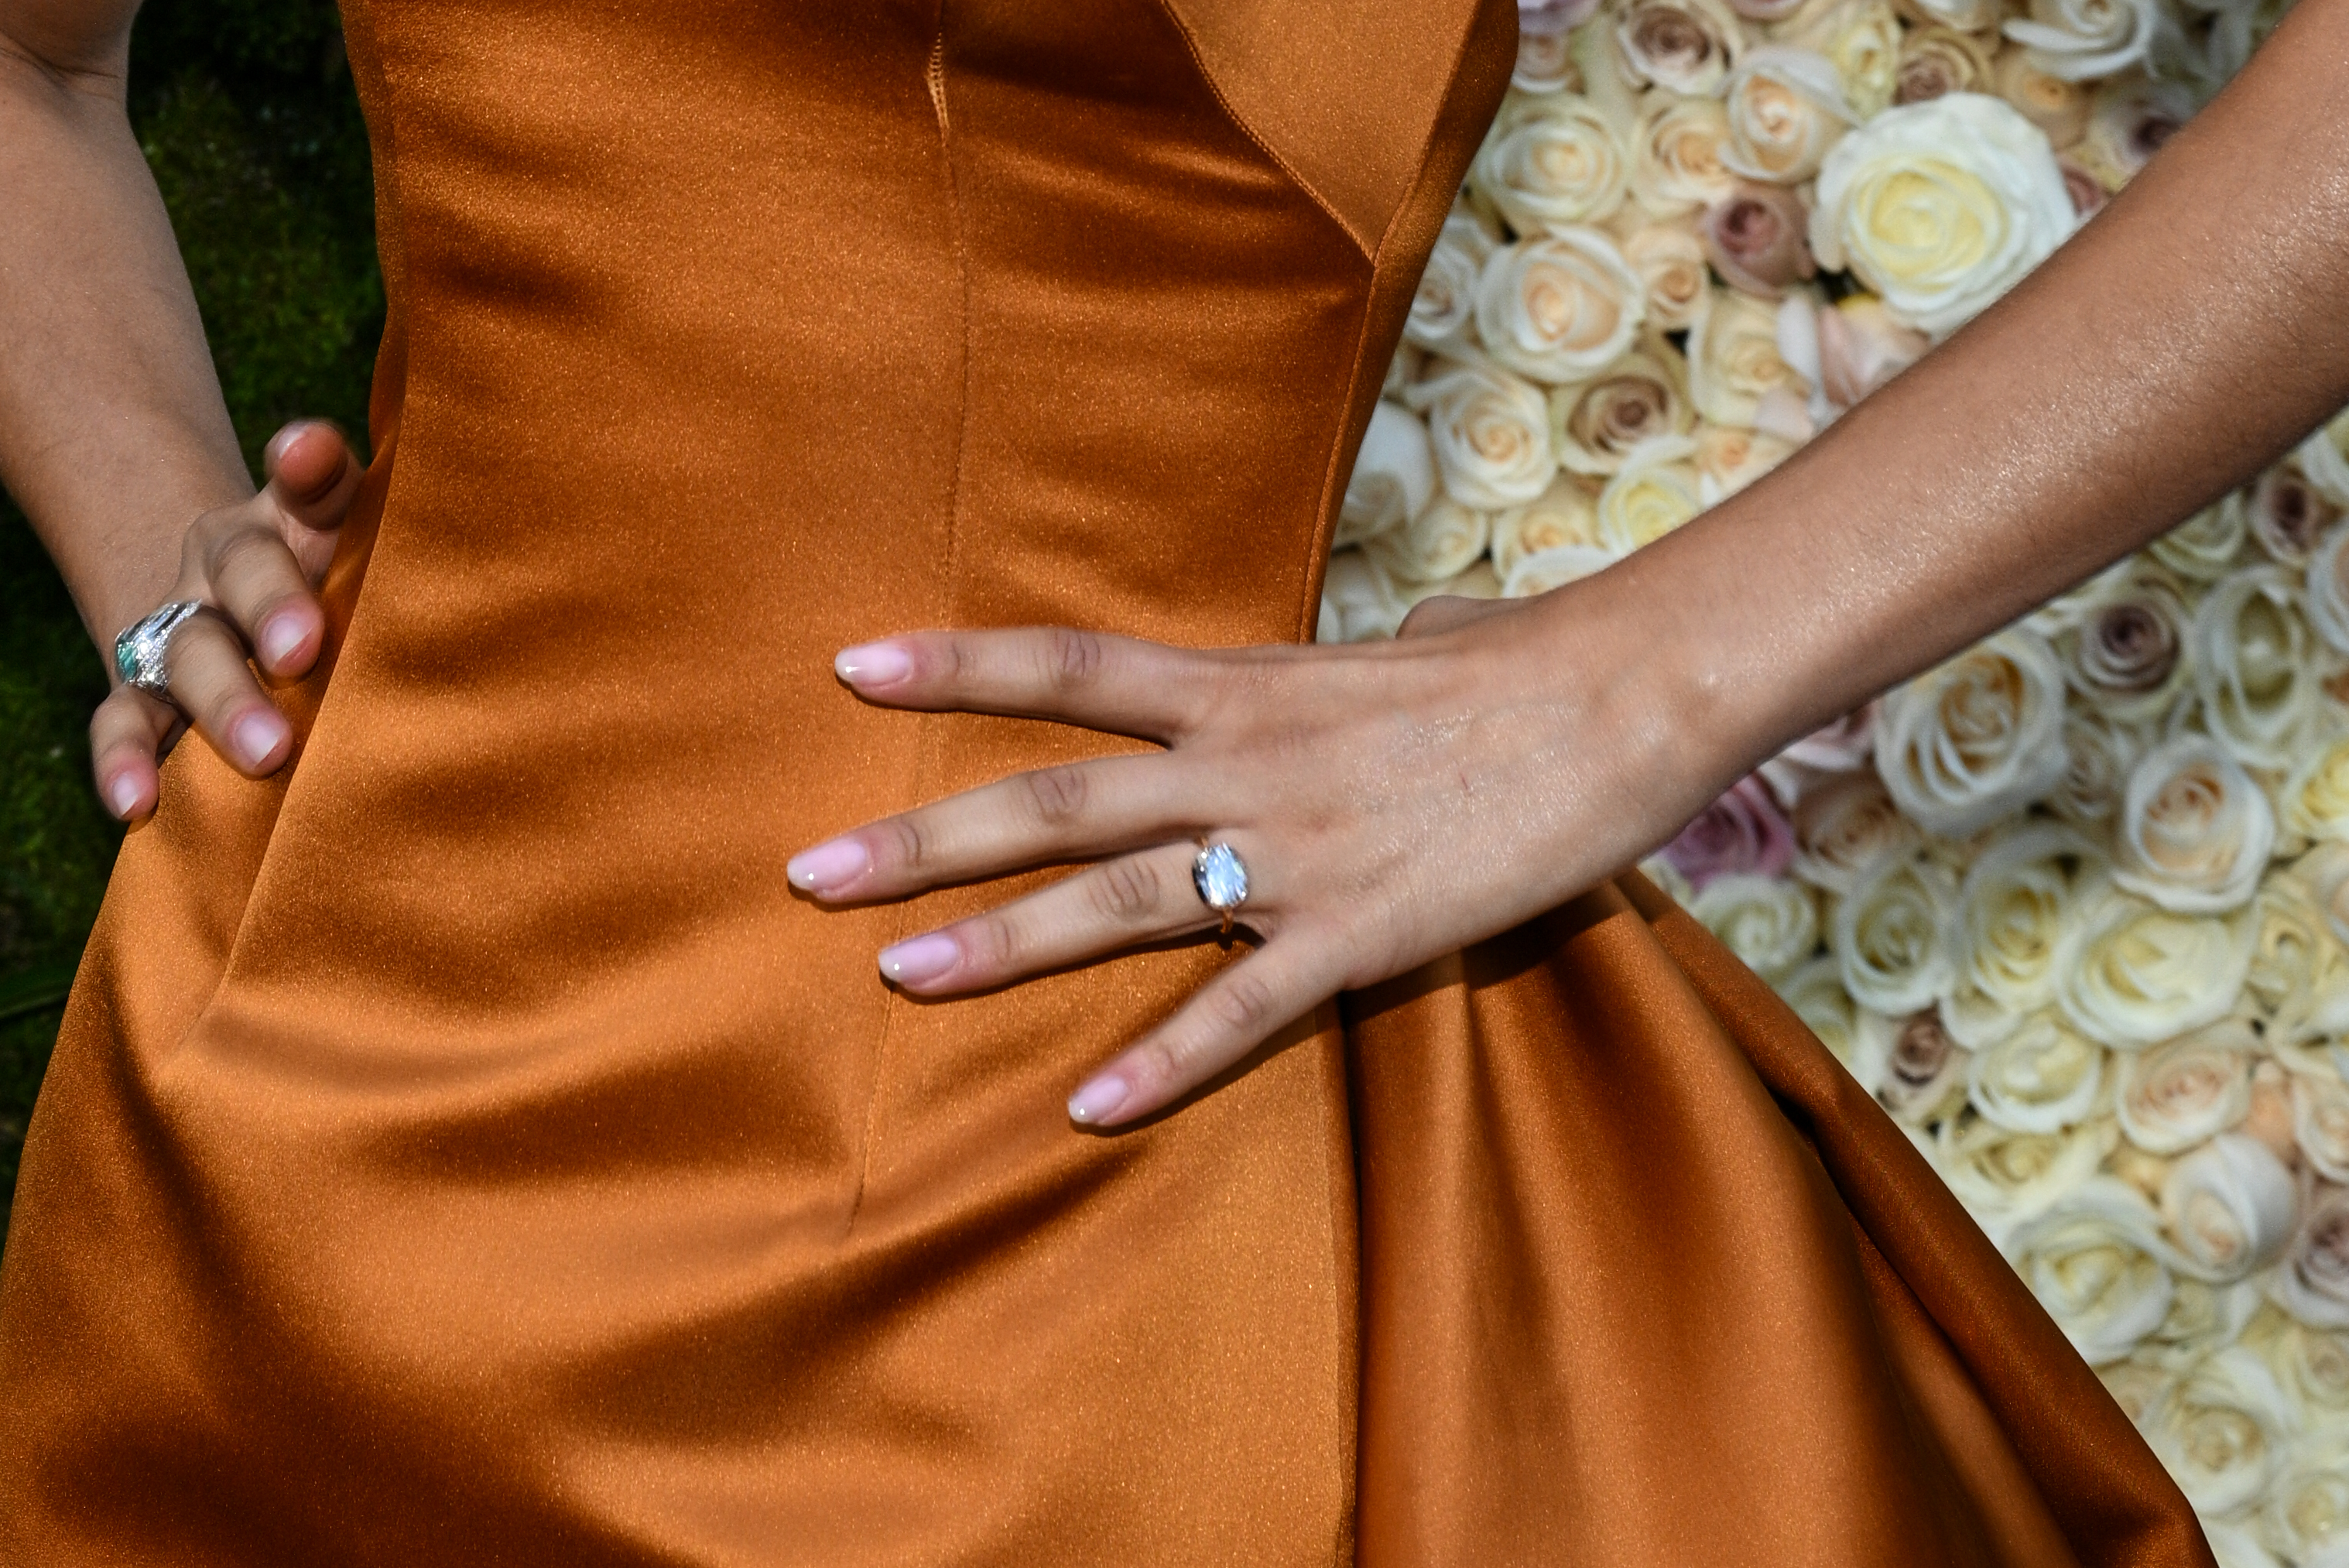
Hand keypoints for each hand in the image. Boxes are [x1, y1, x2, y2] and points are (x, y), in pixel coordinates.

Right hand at [90, 420, 362, 820]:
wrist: (243, 609)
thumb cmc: (340, 585)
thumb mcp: (365, 546)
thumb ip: (385, 527)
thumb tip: (410, 506)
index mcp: (295, 520)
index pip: (308, 484)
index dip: (307, 465)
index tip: (307, 451)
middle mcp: (230, 566)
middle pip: (244, 570)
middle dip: (272, 607)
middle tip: (303, 651)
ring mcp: (185, 626)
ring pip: (191, 652)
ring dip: (225, 700)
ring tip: (266, 751)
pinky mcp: (146, 690)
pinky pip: (127, 718)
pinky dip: (125, 759)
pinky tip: (136, 799)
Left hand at [786, 586, 1723, 1127]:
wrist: (1622, 695)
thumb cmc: (1509, 667)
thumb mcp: (1385, 650)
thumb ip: (1318, 672)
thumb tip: (1336, 655)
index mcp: (1241, 685)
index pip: (1069, 666)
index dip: (956, 666)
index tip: (849, 670)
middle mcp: (1243, 763)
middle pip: (1055, 799)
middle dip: (926, 835)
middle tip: (809, 872)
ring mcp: (1295, 849)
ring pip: (1119, 899)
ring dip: (1002, 942)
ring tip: (898, 976)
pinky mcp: (1361, 932)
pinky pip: (1244, 1009)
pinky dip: (1164, 1059)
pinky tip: (1088, 1108)